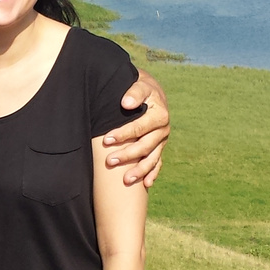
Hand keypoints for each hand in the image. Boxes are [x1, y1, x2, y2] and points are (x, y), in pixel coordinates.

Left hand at [104, 70, 168, 186]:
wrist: (151, 93)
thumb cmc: (140, 89)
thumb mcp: (139, 85)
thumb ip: (134, 93)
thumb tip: (126, 104)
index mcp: (160, 115)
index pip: (139, 127)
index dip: (123, 134)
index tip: (106, 140)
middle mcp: (163, 129)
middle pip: (145, 146)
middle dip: (127, 155)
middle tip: (110, 161)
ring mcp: (162, 141)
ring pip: (152, 158)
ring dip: (140, 170)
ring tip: (126, 180)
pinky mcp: (159, 148)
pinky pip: (158, 163)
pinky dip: (152, 174)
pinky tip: (146, 184)